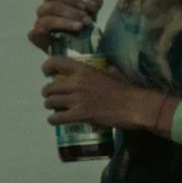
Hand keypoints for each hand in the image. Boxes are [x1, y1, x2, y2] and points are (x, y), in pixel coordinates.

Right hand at [27, 0, 102, 49]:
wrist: (78, 50)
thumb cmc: (82, 29)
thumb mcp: (89, 16)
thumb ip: (92, 7)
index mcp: (53, 1)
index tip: (86, 7)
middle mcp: (44, 11)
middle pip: (52, 6)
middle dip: (71, 12)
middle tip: (87, 21)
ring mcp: (39, 25)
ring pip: (46, 20)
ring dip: (64, 22)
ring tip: (80, 28)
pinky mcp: (38, 40)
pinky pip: (34, 34)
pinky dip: (41, 34)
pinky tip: (54, 38)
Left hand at [40, 54, 161, 132]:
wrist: (134, 105)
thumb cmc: (125, 89)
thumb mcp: (112, 73)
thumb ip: (102, 70)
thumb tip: (105, 68)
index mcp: (83, 69)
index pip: (56, 62)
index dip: (47, 67)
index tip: (46, 73)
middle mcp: (76, 82)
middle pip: (50, 87)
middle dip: (48, 93)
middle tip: (53, 97)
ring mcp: (77, 99)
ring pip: (50, 102)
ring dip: (50, 106)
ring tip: (55, 109)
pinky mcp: (80, 114)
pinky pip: (57, 118)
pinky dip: (53, 120)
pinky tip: (55, 120)